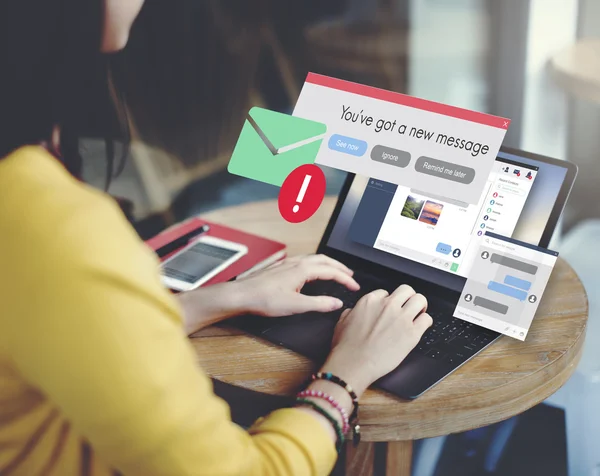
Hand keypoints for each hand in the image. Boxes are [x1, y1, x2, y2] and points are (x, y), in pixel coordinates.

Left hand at [234, 254, 359, 316]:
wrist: (241, 295)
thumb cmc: (264, 299)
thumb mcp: (296, 305)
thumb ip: (319, 304)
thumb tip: (336, 303)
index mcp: (303, 270)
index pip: (331, 271)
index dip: (345, 279)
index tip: (354, 287)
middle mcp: (296, 263)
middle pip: (325, 260)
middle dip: (340, 267)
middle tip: (350, 276)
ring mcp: (287, 263)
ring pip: (313, 258)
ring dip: (328, 264)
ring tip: (335, 271)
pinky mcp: (280, 267)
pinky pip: (303, 260)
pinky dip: (315, 264)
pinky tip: (310, 270)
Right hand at [321, 285, 432, 396]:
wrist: (353, 364)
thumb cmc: (346, 347)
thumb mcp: (342, 322)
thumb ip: (351, 312)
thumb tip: (354, 311)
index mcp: (370, 301)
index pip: (386, 292)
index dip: (388, 301)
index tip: (389, 309)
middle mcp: (387, 306)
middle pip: (407, 290)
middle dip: (408, 298)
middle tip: (408, 307)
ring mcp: (401, 318)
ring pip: (420, 300)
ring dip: (420, 307)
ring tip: (418, 314)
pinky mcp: (412, 333)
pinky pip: (427, 319)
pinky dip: (425, 322)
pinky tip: (420, 328)